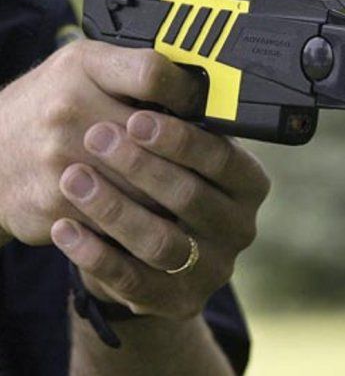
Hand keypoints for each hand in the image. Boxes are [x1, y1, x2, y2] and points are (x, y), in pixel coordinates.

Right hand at [0, 40, 201, 244]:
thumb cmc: (48, 106)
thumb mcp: (83, 67)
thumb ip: (137, 69)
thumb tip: (198, 86)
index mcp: (82, 70)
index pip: (153, 75)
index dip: (186, 93)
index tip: (200, 108)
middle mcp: (68, 113)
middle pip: (158, 142)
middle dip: (188, 155)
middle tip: (209, 164)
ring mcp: (62, 163)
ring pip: (148, 189)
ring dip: (175, 196)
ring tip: (192, 194)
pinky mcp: (57, 207)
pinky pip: (122, 223)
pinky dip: (146, 223)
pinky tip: (159, 219)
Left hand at [50, 111, 269, 318]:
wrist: (153, 248)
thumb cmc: (165, 180)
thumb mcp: (180, 146)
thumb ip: (181, 120)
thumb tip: (166, 76)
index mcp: (249, 183)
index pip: (222, 158)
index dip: (180, 139)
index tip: (137, 117)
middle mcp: (240, 227)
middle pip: (191, 197)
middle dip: (139, 166)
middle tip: (95, 137)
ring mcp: (214, 267)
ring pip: (161, 241)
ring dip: (114, 209)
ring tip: (73, 178)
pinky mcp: (180, 299)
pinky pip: (133, 279)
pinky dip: (95, 253)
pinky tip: (64, 227)